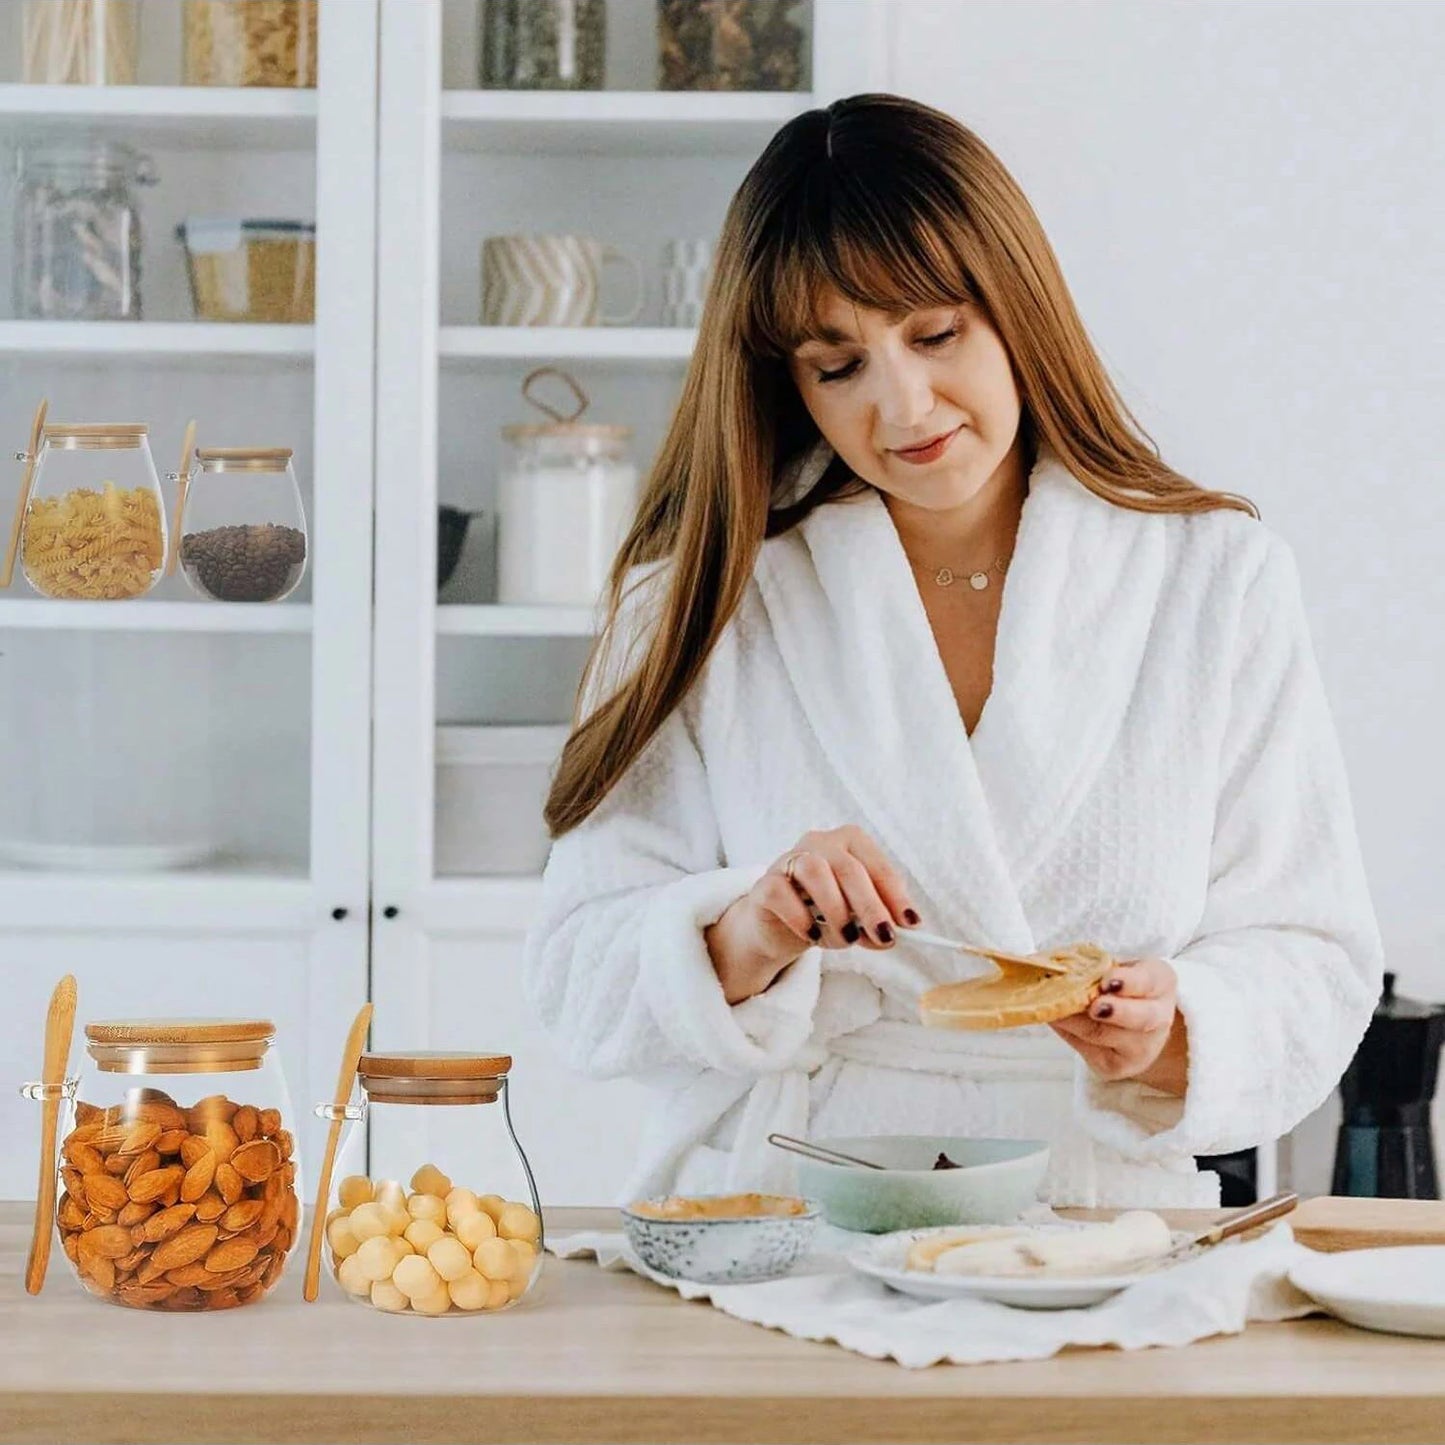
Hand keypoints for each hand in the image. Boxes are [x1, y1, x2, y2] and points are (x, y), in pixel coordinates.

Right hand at [705, 826, 921, 1002]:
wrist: (777, 927)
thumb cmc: (823, 914)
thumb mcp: (856, 919)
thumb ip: (874, 923)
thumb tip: (892, 934)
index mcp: (849, 844)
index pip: (877, 865)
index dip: (896, 895)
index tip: (910, 922)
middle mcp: (819, 843)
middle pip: (849, 867)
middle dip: (871, 905)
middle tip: (884, 936)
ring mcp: (789, 860)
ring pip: (815, 871)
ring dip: (836, 908)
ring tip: (846, 938)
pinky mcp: (765, 884)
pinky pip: (781, 893)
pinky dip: (800, 917)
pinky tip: (811, 935)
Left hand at [1049, 957, 1188, 1095]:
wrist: (1132, 1026)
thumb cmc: (1119, 987)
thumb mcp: (1115, 967)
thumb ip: (1096, 966)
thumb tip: (1062, 969)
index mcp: (1161, 982)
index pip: (1149, 981)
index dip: (1129, 982)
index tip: (1107, 981)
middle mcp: (1159, 1017)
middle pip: (1141, 1017)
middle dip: (1116, 1011)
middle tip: (1094, 1006)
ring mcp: (1141, 1047)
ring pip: (1104, 1034)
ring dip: (1074, 1019)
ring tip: (1054, 1005)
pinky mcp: (1117, 1066)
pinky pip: (1087, 1048)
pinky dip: (1067, 1031)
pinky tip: (1056, 1018)